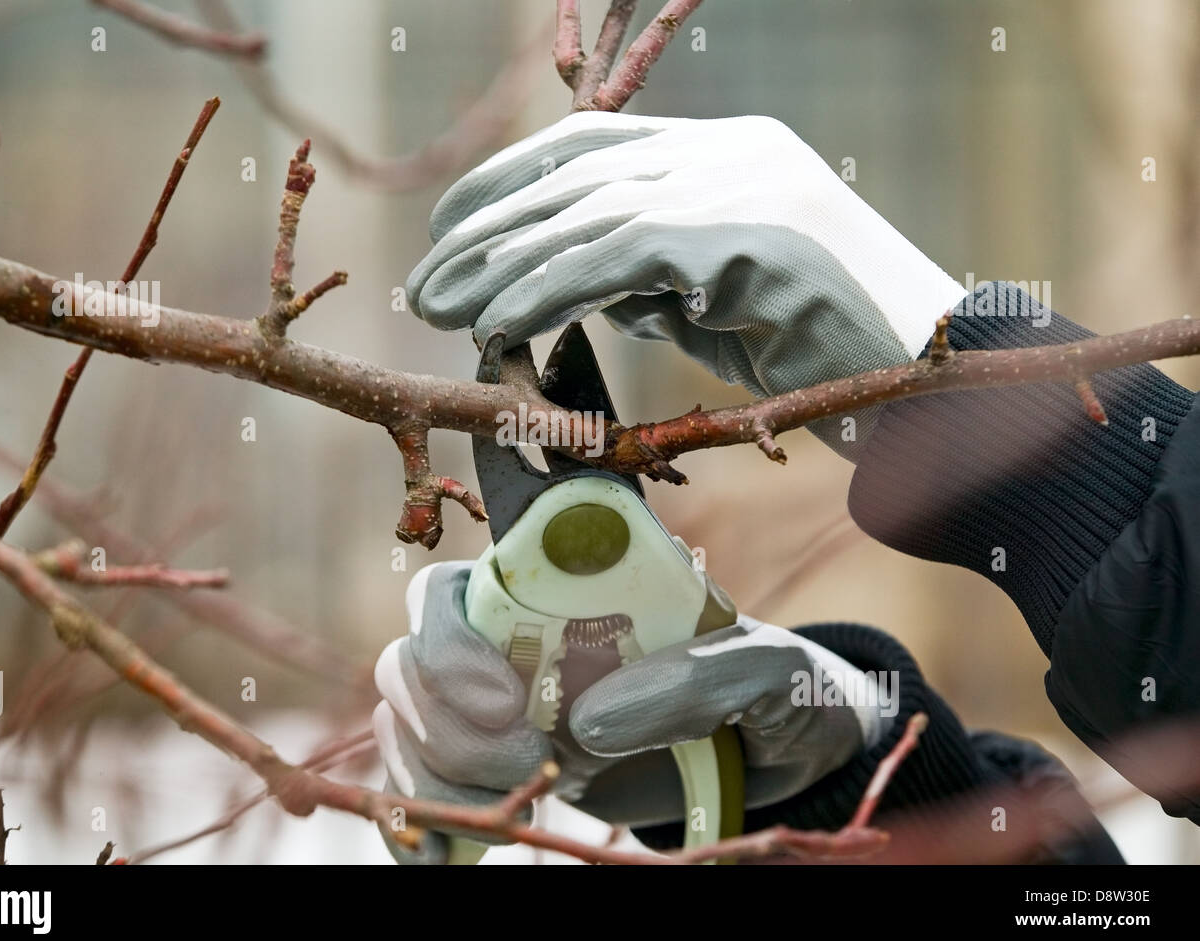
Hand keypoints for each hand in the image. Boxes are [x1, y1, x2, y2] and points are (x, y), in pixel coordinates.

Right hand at [373, 561, 889, 862]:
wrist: (788, 759)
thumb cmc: (775, 689)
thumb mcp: (766, 670)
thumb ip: (695, 678)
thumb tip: (593, 719)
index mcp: (561, 594)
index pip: (452, 589)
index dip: (450, 640)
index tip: (507, 700)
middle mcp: (514, 646)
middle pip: (411, 664)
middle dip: (450, 725)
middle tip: (531, 762)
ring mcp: (503, 714)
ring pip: (409, 731)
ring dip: (440, 776)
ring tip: (522, 810)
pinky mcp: (507, 776)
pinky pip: (426, 791)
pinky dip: (422, 825)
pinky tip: (446, 854)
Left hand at [406, 112, 964, 454]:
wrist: (932, 381)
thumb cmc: (828, 351)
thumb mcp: (722, 303)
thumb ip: (652, 281)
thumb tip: (569, 288)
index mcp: (726, 152)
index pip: (592, 144)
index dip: (510, 182)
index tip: (449, 229)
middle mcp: (728, 154)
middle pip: (575, 172)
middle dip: (486, 226)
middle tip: (423, 280)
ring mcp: (740, 186)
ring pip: (586, 210)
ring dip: (498, 263)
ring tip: (437, 306)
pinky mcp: (742, 237)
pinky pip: (616, 257)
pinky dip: (546, 290)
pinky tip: (496, 322)